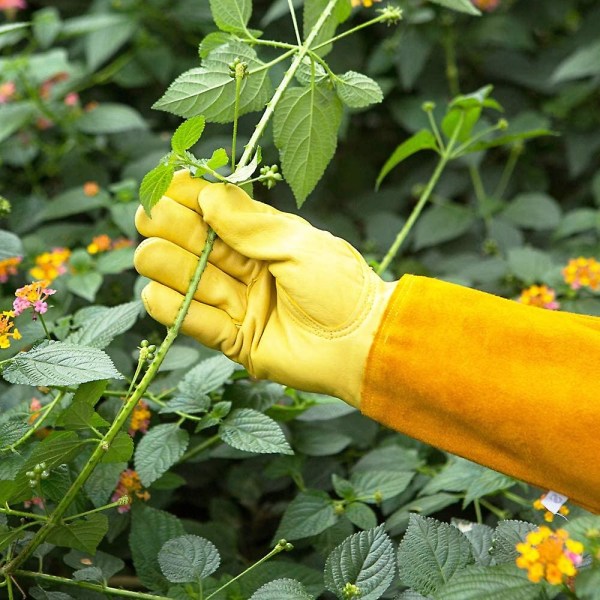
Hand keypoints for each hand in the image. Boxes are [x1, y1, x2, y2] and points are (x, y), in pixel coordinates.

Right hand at [134, 170, 394, 406]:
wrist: (362, 344)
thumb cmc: (340, 287)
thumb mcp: (297, 244)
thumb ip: (250, 222)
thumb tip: (205, 192)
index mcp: (262, 238)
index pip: (214, 211)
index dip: (186, 197)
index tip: (164, 187)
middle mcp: (244, 267)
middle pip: (191, 243)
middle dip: (169, 228)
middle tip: (151, 218)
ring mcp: (237, 303)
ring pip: (185, 279)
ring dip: (166, 266)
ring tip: (152, 255)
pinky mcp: (233, 340)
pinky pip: (193, 322)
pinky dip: (172, 308)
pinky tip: (156, 293)